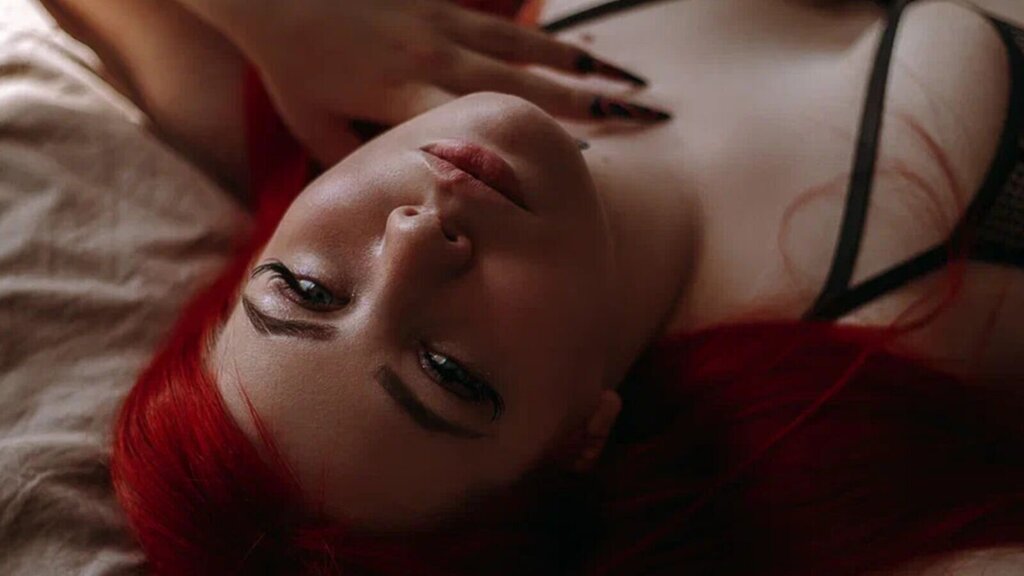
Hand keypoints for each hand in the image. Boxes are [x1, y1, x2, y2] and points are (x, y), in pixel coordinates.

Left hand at [180, 0, 671, 163]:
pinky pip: (505, 19)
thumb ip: (363, 162)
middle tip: (647, 118)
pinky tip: (579, 42)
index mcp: (408, 95)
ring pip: (528, 45)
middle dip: (591, 102)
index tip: (587, 166)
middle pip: (528, 82)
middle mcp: (437, 57)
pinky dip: (546, 33)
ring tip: (632, 79)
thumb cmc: (289, 65)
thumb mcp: (317, 128)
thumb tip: (400, 197)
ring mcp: (444, 24)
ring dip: (584, 62)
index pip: (486, 125)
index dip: (539, 144)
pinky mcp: (442, 3)